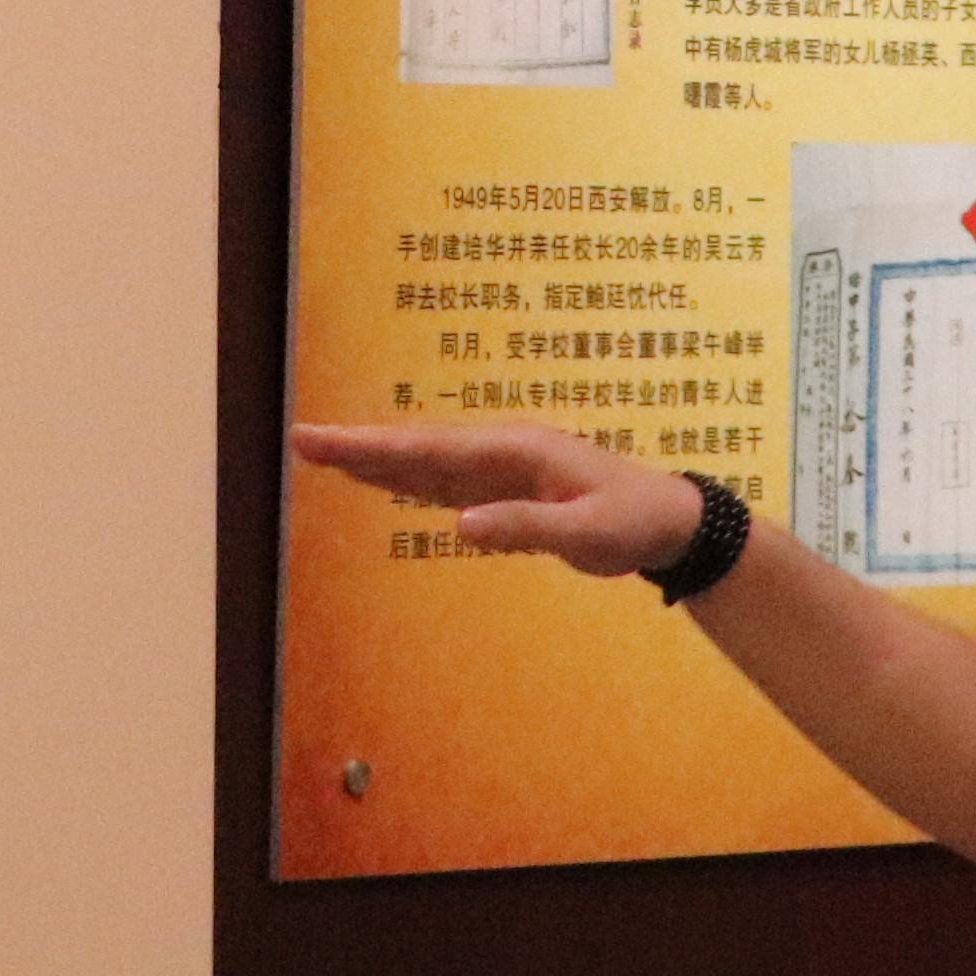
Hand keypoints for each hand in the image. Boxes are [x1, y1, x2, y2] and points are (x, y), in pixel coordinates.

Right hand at [284, 415, 703, 577]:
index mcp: (516, 451)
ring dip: (377, 459)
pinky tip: (380, 478)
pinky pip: (446, 482)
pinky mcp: (506, 489)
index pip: (432, 448)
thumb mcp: (588, 534)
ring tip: (324, 454)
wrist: (672, 521)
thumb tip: (459, 526)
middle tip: (302, 441)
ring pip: (427, 462)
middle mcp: (502, 450)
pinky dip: (407, 478)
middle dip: (360, 446)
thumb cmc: (635, 523)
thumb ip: (525, 528)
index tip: (327, 441)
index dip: (375, 446)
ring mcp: (503, 467)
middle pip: (418, 447)